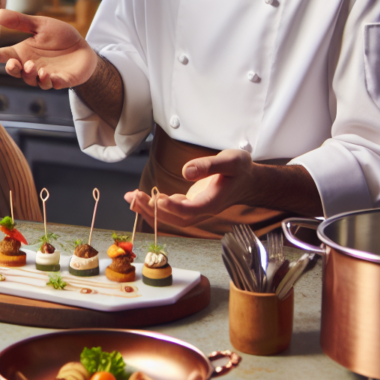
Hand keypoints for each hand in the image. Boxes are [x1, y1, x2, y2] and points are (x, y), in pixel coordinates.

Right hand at [0, 9, 97, 89]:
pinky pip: (53, 85)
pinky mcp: (61, 81)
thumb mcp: (41, 25)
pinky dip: (49, 82)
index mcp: (24, 52)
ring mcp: (46, 75)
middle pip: (16, 72)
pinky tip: (48, 75)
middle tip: (14, 63)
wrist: (83, 48)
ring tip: (33, 67)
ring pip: (33, 81)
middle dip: (13, 70)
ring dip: (31, 75)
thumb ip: (21, 22)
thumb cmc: (60, 37)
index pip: (5, 55)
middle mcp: (31, 66)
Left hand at [124, 149, 253, 227]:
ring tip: (130, 198)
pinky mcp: (190, 205)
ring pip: (170, 217)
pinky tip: (140, 198)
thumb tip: (186, 171)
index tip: (158, 199)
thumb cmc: (241, 170)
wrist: (249, 181)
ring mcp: (196, 210)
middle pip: (176, 218)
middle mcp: (203, 211)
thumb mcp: (231, 161)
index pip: (190, 210)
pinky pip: (170, 210)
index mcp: (213, 202)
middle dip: (153, 210)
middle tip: (134, 197)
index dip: (173, 207)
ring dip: (149, 209)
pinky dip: (154, 205)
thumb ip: (209, 165)